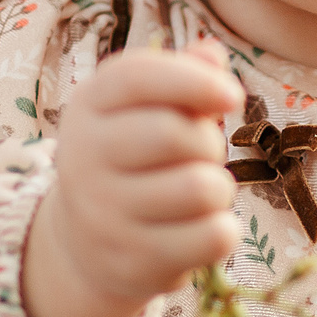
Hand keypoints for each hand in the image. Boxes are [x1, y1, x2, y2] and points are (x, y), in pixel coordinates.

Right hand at [22, 41, 244, 316]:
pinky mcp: (133, 263)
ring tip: (198, 192)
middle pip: (175, 134)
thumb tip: (212, 54)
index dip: (193, 80)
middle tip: (202, 155)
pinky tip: (199, 229)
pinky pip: (213, 237)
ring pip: (202, 189)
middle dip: (209, 142)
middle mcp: (84, 160)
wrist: (85, 244)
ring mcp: (104, 217)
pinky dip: (223, 230)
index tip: (232, 95)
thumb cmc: (135, 158)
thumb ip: (182, 76)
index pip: (137, 77)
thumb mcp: (145, 108)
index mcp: (88, 106)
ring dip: (219, 189)